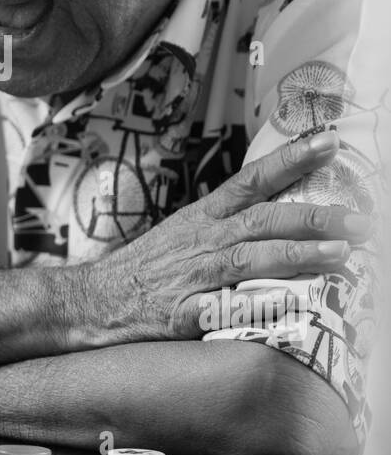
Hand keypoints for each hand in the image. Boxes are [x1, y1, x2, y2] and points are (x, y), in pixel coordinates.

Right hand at [70, 131, 370, 346]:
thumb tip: (279, 214)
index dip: (291, 159)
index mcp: (204, 216)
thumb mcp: (184, 231)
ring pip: (251, 258)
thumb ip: (227, 222)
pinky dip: (260, 307)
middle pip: (263, 218)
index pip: (252, 178)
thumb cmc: (145, 268)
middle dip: (314, 216)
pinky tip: (294, 307)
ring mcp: (195, 275)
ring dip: (298, 254)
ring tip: (341, 254)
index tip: (330, 141)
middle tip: (360, 219)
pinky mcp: (185, 313)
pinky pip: (228, 310)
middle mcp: (203, 240)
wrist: (94, 300)